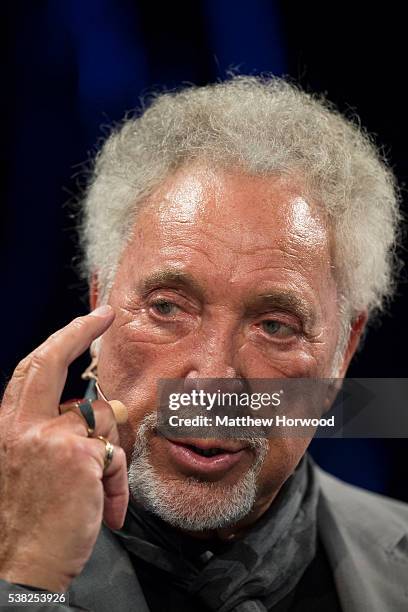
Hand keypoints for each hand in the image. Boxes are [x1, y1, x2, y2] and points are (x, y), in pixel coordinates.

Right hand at [0, 306, 128, 591]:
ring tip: (98, 490)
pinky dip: (117, 484)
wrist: (20, 568)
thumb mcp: (28, 467)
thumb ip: (53, 434)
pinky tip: (106, 510)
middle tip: (104, 315)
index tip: (83, 321)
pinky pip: (116, 455)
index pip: (30, 371)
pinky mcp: (79, 456)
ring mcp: (50, 437)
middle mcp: (22, 425)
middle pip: (50, 360)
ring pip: (101, 416)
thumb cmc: (27, 521)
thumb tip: (102, 410)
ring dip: (109, 451)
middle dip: (79, 329)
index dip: (58, 341)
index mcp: (8, 428)